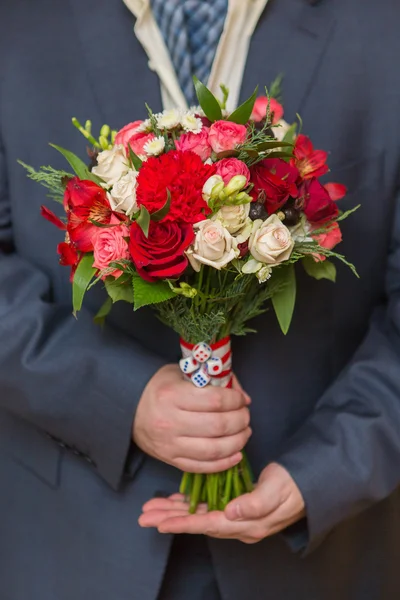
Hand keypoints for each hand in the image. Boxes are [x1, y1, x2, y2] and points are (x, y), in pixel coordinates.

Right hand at [133, 365, 251, 472]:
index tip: (242, 399)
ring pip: (213, 450)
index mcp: (173, 395)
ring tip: (244, 433)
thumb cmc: (160, 387)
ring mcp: (170, 444)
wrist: (129, 409)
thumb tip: (242, 395)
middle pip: (217, 426)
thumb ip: (213, 380)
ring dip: (237, 443)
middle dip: (240, 421)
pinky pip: (202, 467)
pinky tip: (236, 454)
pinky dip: (223, 463)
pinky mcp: (170, 460)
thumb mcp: (183, 373)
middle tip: (246, 416)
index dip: (235, 400)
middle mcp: (170, 422)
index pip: (215, 401)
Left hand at [138, 463, 305, 543]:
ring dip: (175, 511)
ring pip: (199, 515)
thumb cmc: (295, 485)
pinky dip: (190, 504)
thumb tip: (231, 512)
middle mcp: (238, 523)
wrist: (309, 482)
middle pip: (198, 522)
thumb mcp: (278, 491)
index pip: (209, 525)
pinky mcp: (236, 504)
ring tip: (152, 509)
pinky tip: (176, 501)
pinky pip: (208, 507)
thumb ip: (255, 504)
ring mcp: (236, 515)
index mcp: (248, 524)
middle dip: (171, 518)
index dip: (183, 523)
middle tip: (145, 516)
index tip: (161, 522)